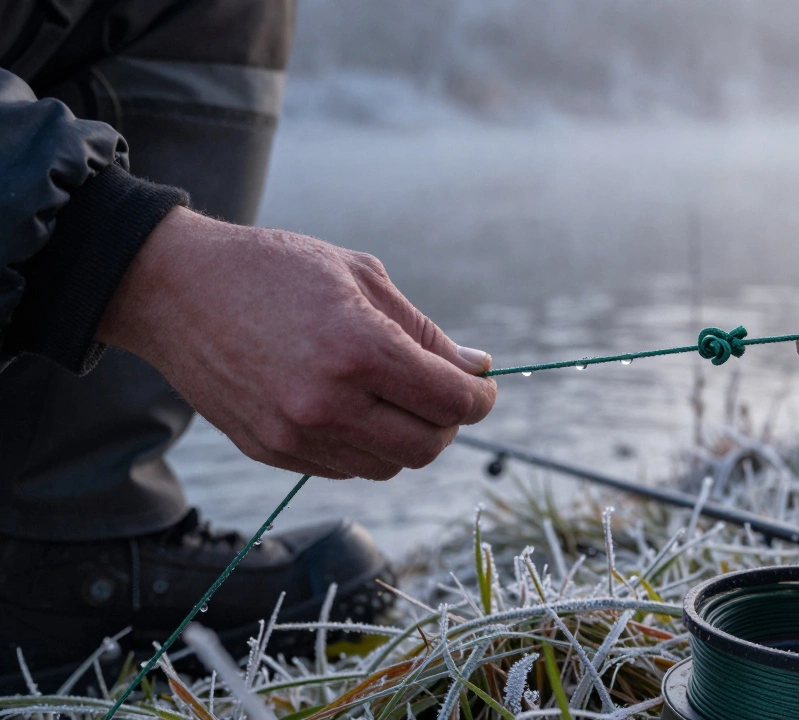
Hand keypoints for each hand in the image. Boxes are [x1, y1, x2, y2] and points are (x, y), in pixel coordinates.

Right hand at [97, 207, 495, 479]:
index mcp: (359, 350)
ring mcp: (296, 434)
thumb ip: (424, 331)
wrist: (175, 289)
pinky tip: (351, 407)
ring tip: (391, 396)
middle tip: (440, 393)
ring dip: (405, 437)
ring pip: (388, 465)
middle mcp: (329, 403)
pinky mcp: (271, 452)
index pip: (451, 402)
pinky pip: (344, 468)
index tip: (481, 388)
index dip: (480, 398)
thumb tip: (477, 368)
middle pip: (427, 446)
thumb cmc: (275, 269)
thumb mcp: (362, 276)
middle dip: (448, 423)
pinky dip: (364, 446)